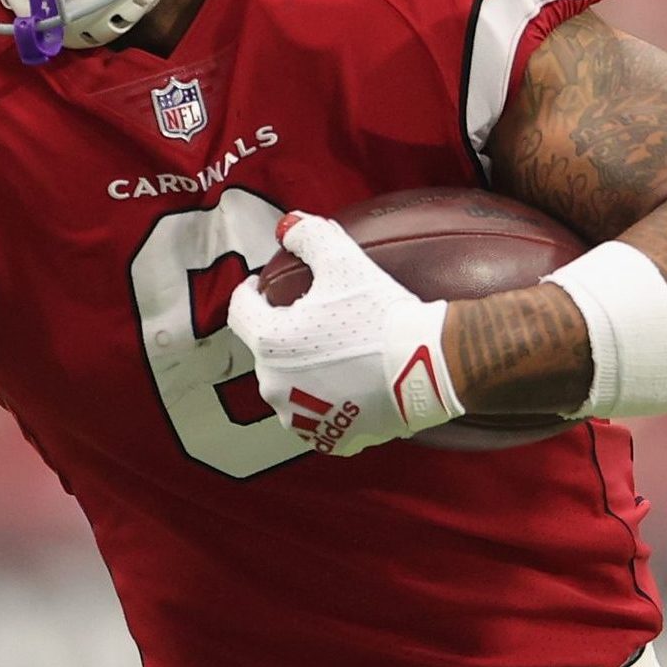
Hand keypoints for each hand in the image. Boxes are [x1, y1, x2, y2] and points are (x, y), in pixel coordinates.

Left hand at [228, 212, 463, 454]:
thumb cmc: (379, 313)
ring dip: (302, 370)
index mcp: (268, 343)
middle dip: (282, 333)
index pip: (240, 310)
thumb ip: (308, 235)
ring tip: (331, 351)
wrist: (427, 367)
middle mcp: (274, 386)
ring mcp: (301, 418)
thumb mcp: (343, 261)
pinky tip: (347, 383)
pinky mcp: (330, 439)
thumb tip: (287, 226)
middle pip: (266, 351)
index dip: (250, 293)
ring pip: (289, 386)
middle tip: (312, 317)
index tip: (263, 286)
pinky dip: (327, 400)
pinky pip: (318, 415)